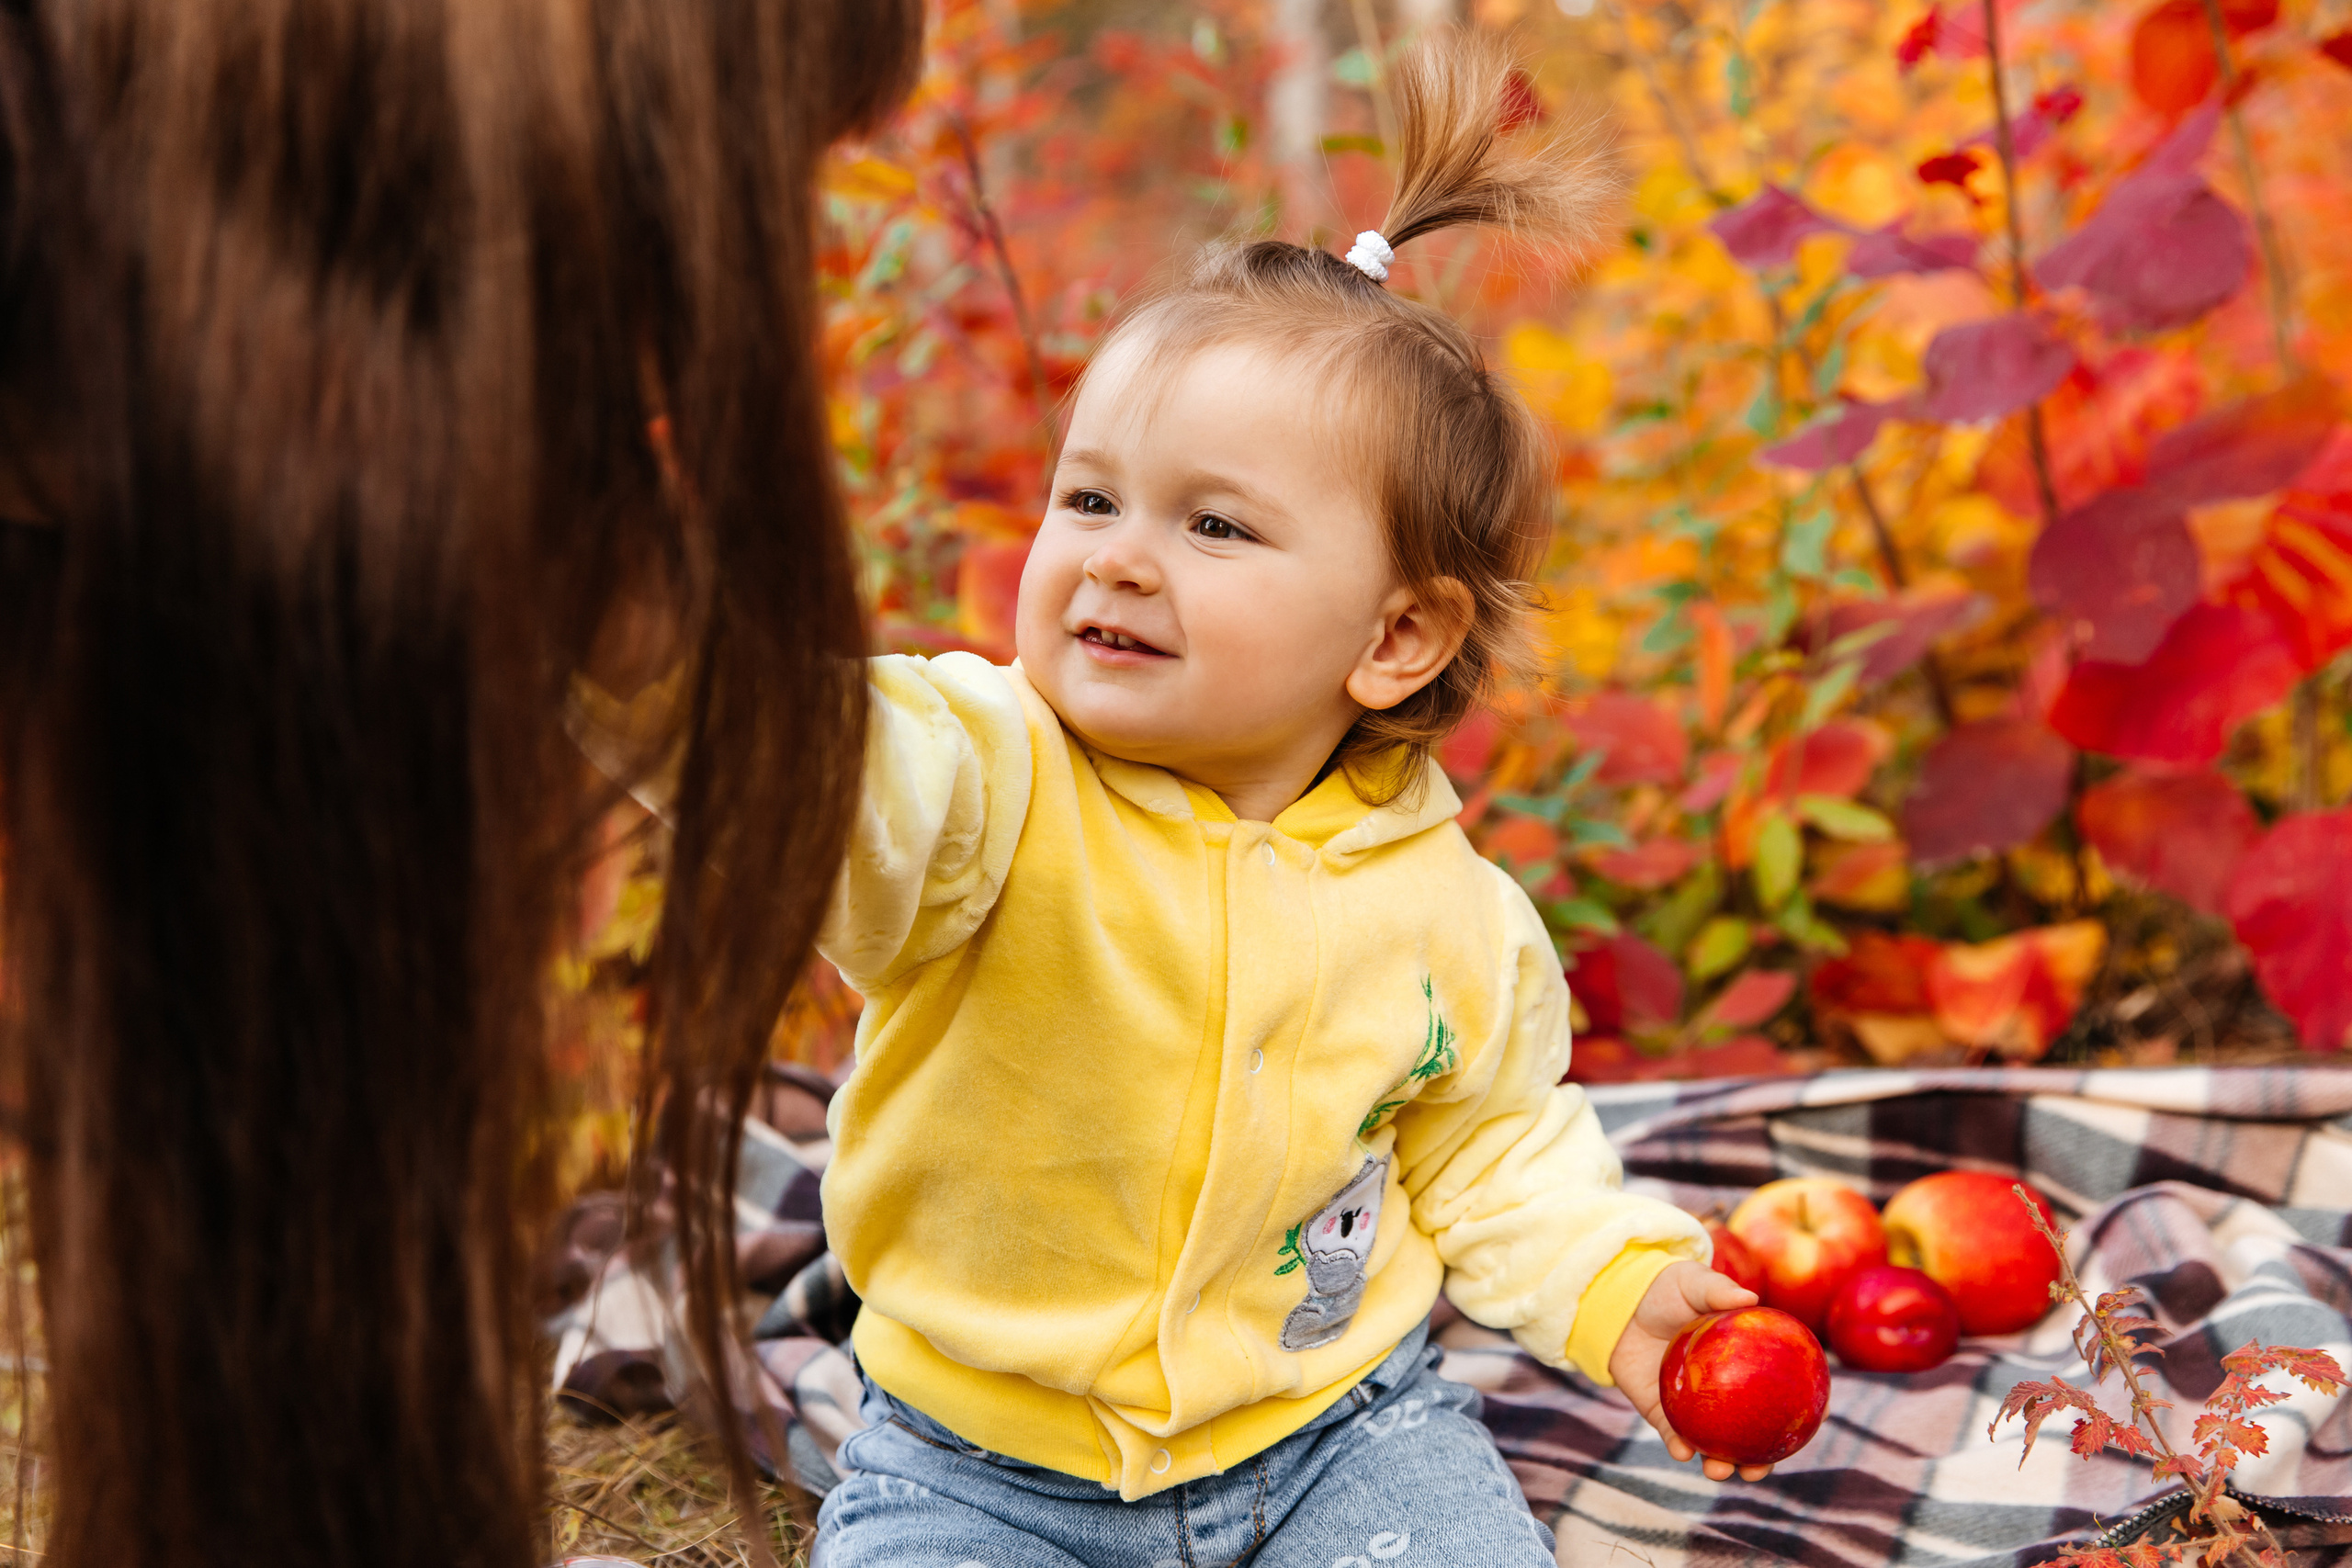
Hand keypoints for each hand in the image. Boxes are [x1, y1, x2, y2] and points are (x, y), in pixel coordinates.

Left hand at [1607, 1260, 1775, 1482]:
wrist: (1619, 1300)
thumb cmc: (1666, 1290)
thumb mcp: (1693, 1282)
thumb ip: (1718, 1290)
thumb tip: (1749, 1299)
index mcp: (1742, 1364)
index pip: (1776, 1396)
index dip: (1794, 1417)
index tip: (1808, 1430)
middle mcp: (1722, 1391)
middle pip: (1747, 1433)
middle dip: (1755, 1461)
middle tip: (1756, 1472)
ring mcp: (1692, 1404)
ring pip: (1710, 1443)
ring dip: (1717, 1464)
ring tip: (1718, 1471)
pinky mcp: (1659, 1409)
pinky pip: (1671, 1433)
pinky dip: (1678, 1445)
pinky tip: (1682, 1451)